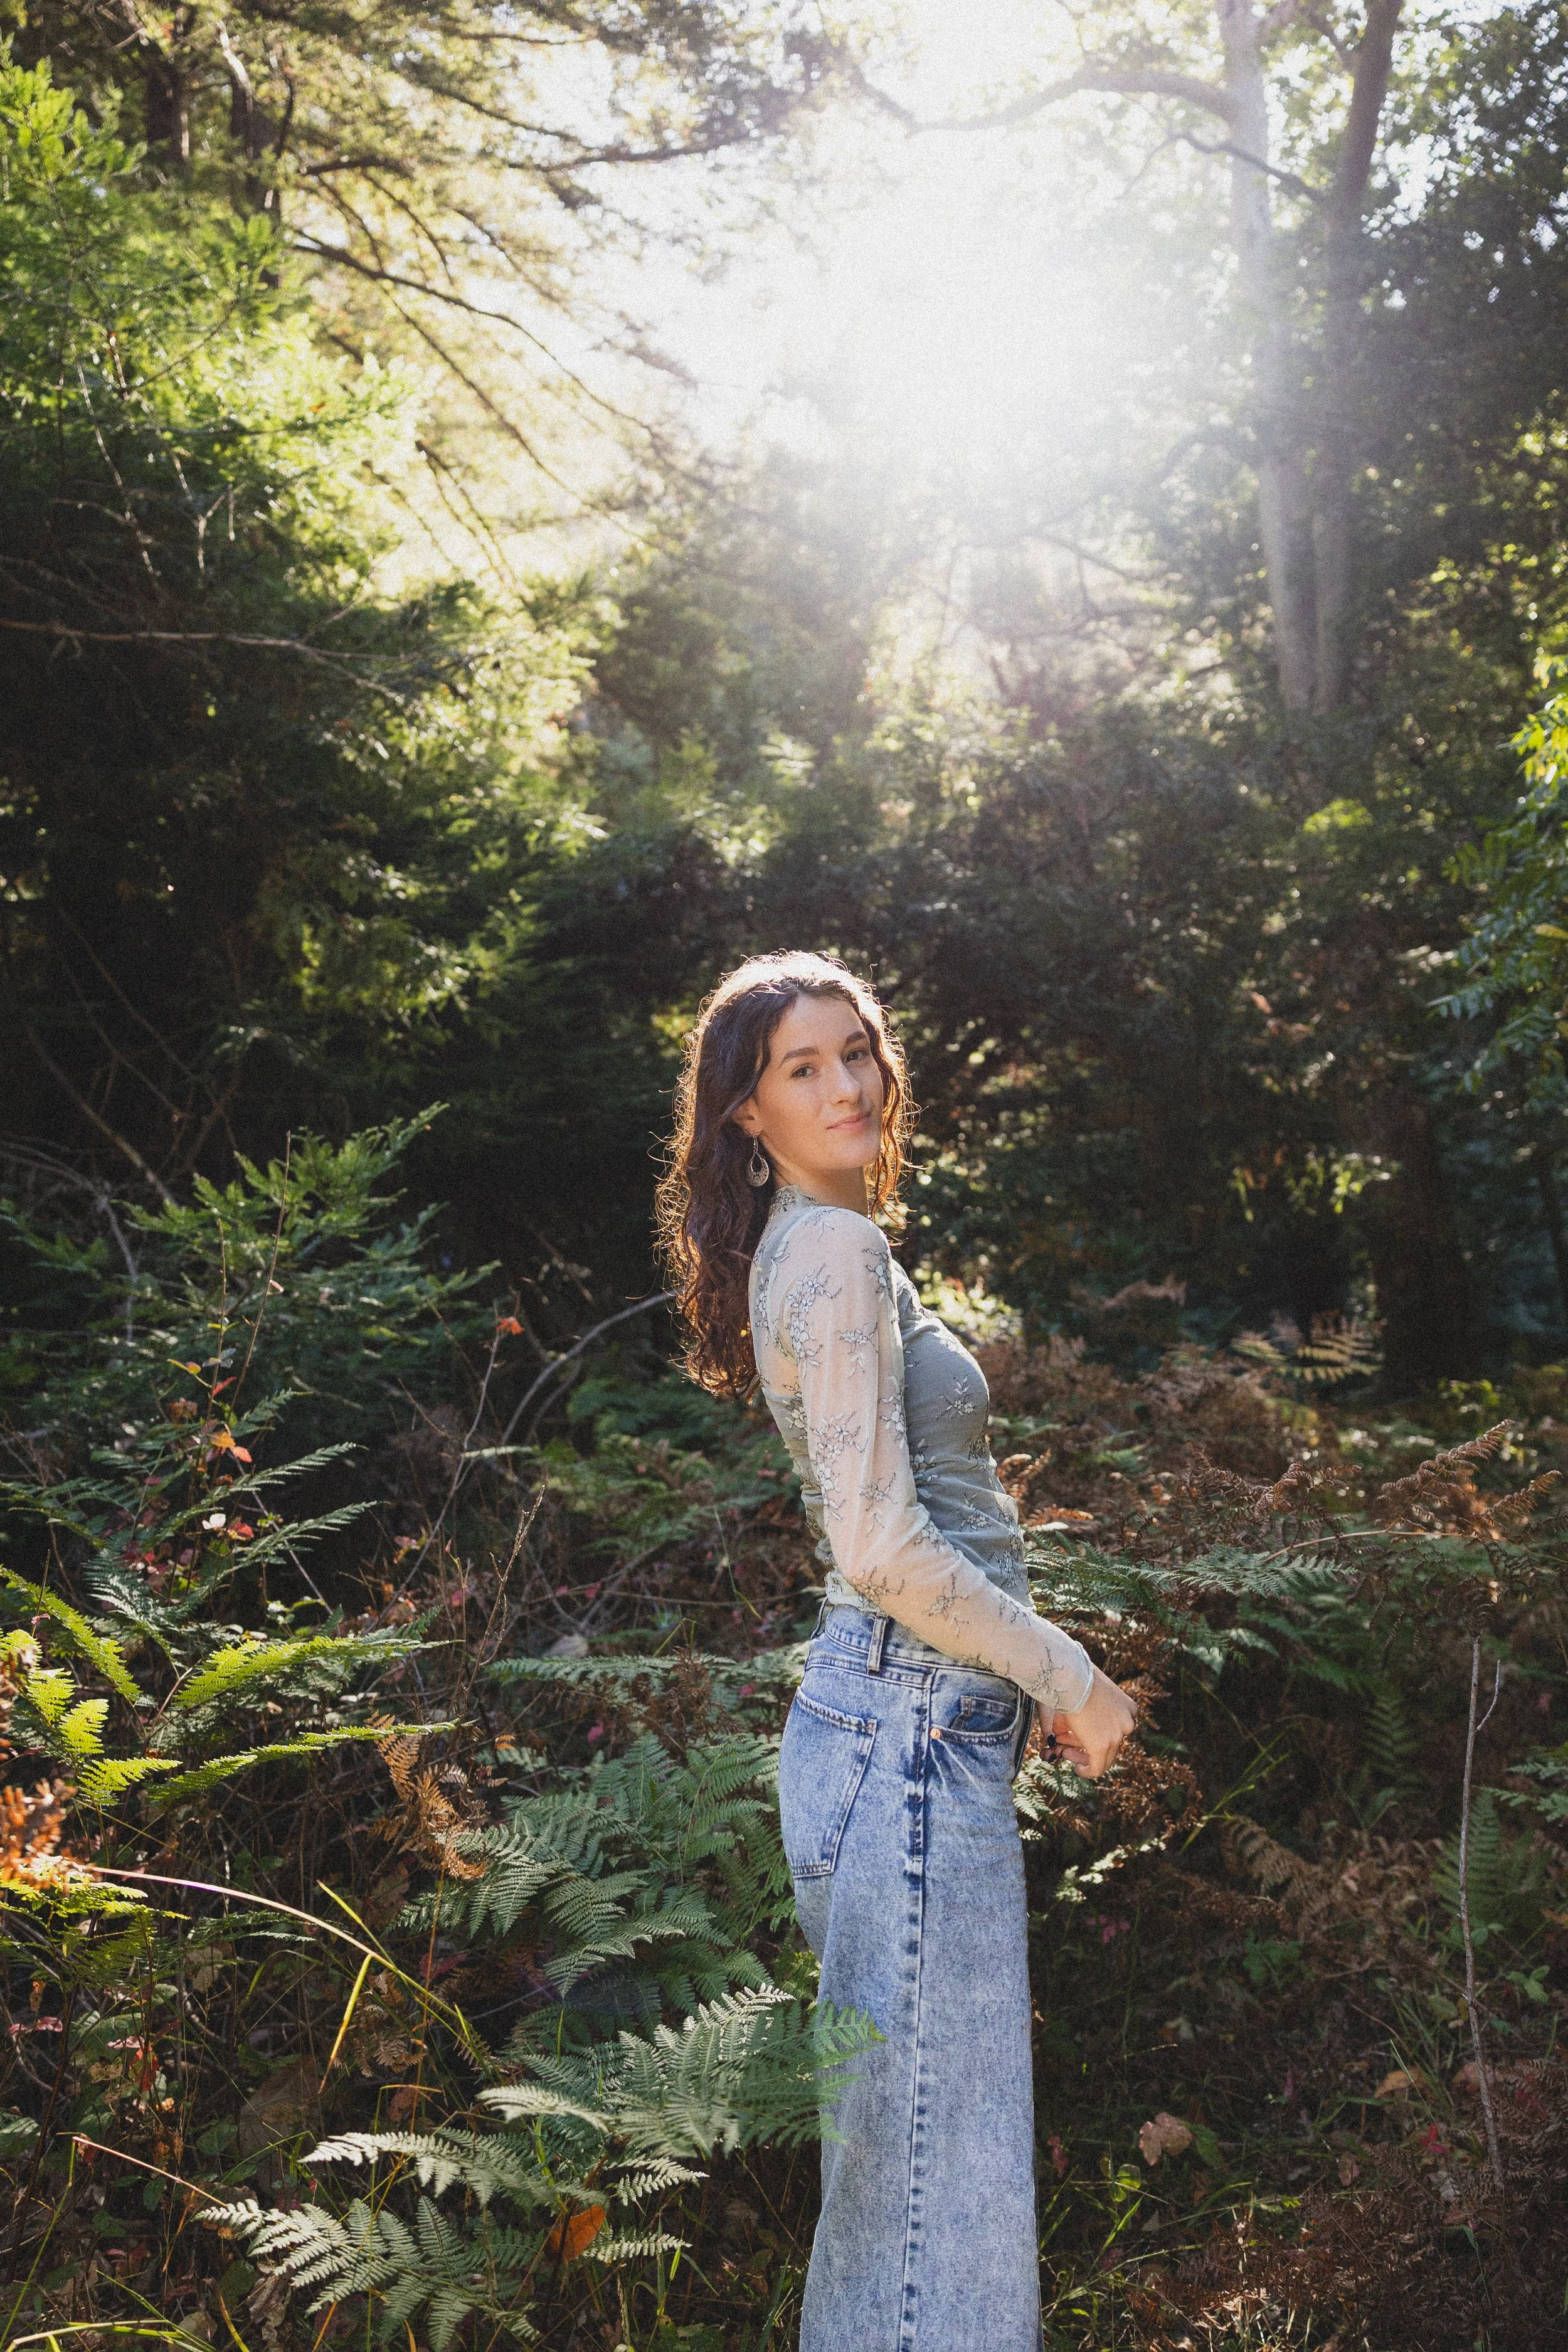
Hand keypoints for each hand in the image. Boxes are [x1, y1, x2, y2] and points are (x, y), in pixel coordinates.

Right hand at [1048, 1664, 1136, 1778]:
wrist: (1073, 1678)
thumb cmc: (1077, 1679)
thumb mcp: (1089, 1694)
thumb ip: (1088, 1713)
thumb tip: (1065, 1729)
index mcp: (1129, 1708)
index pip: (1119, 1729)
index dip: (1099, 1734)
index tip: (1083, 1735)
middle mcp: (1128, 1723)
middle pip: (1112, 1745)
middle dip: (1089, 1746)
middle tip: (1069, 1745)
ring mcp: (1117, 1736)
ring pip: (1104, 1756)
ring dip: (1084, 1756)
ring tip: (1066, 1751)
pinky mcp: (1102, 1747)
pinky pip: (1097, 1768)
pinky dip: (1087, 1771)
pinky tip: (1077, 1769)